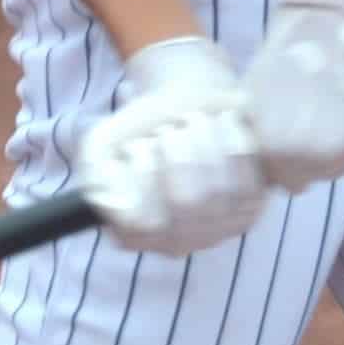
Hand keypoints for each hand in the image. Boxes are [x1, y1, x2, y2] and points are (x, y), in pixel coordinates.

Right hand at [73, 35, 270, 255]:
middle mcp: (174, 242)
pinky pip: (245, 178)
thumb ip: (93, 171)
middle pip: (186, 203)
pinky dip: (231, 141)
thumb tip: (116, 202)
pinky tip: (221, 124)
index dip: (141, 174)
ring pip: (217, 191)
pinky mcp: (250, 208)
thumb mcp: (102, 143)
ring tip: (193, 121)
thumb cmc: (143, 127)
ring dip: (203, 142)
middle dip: (178, 152)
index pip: (140, 221)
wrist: (187, 102)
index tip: (137, 144)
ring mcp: (215, 230)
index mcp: (132, 234)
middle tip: (169, 128)